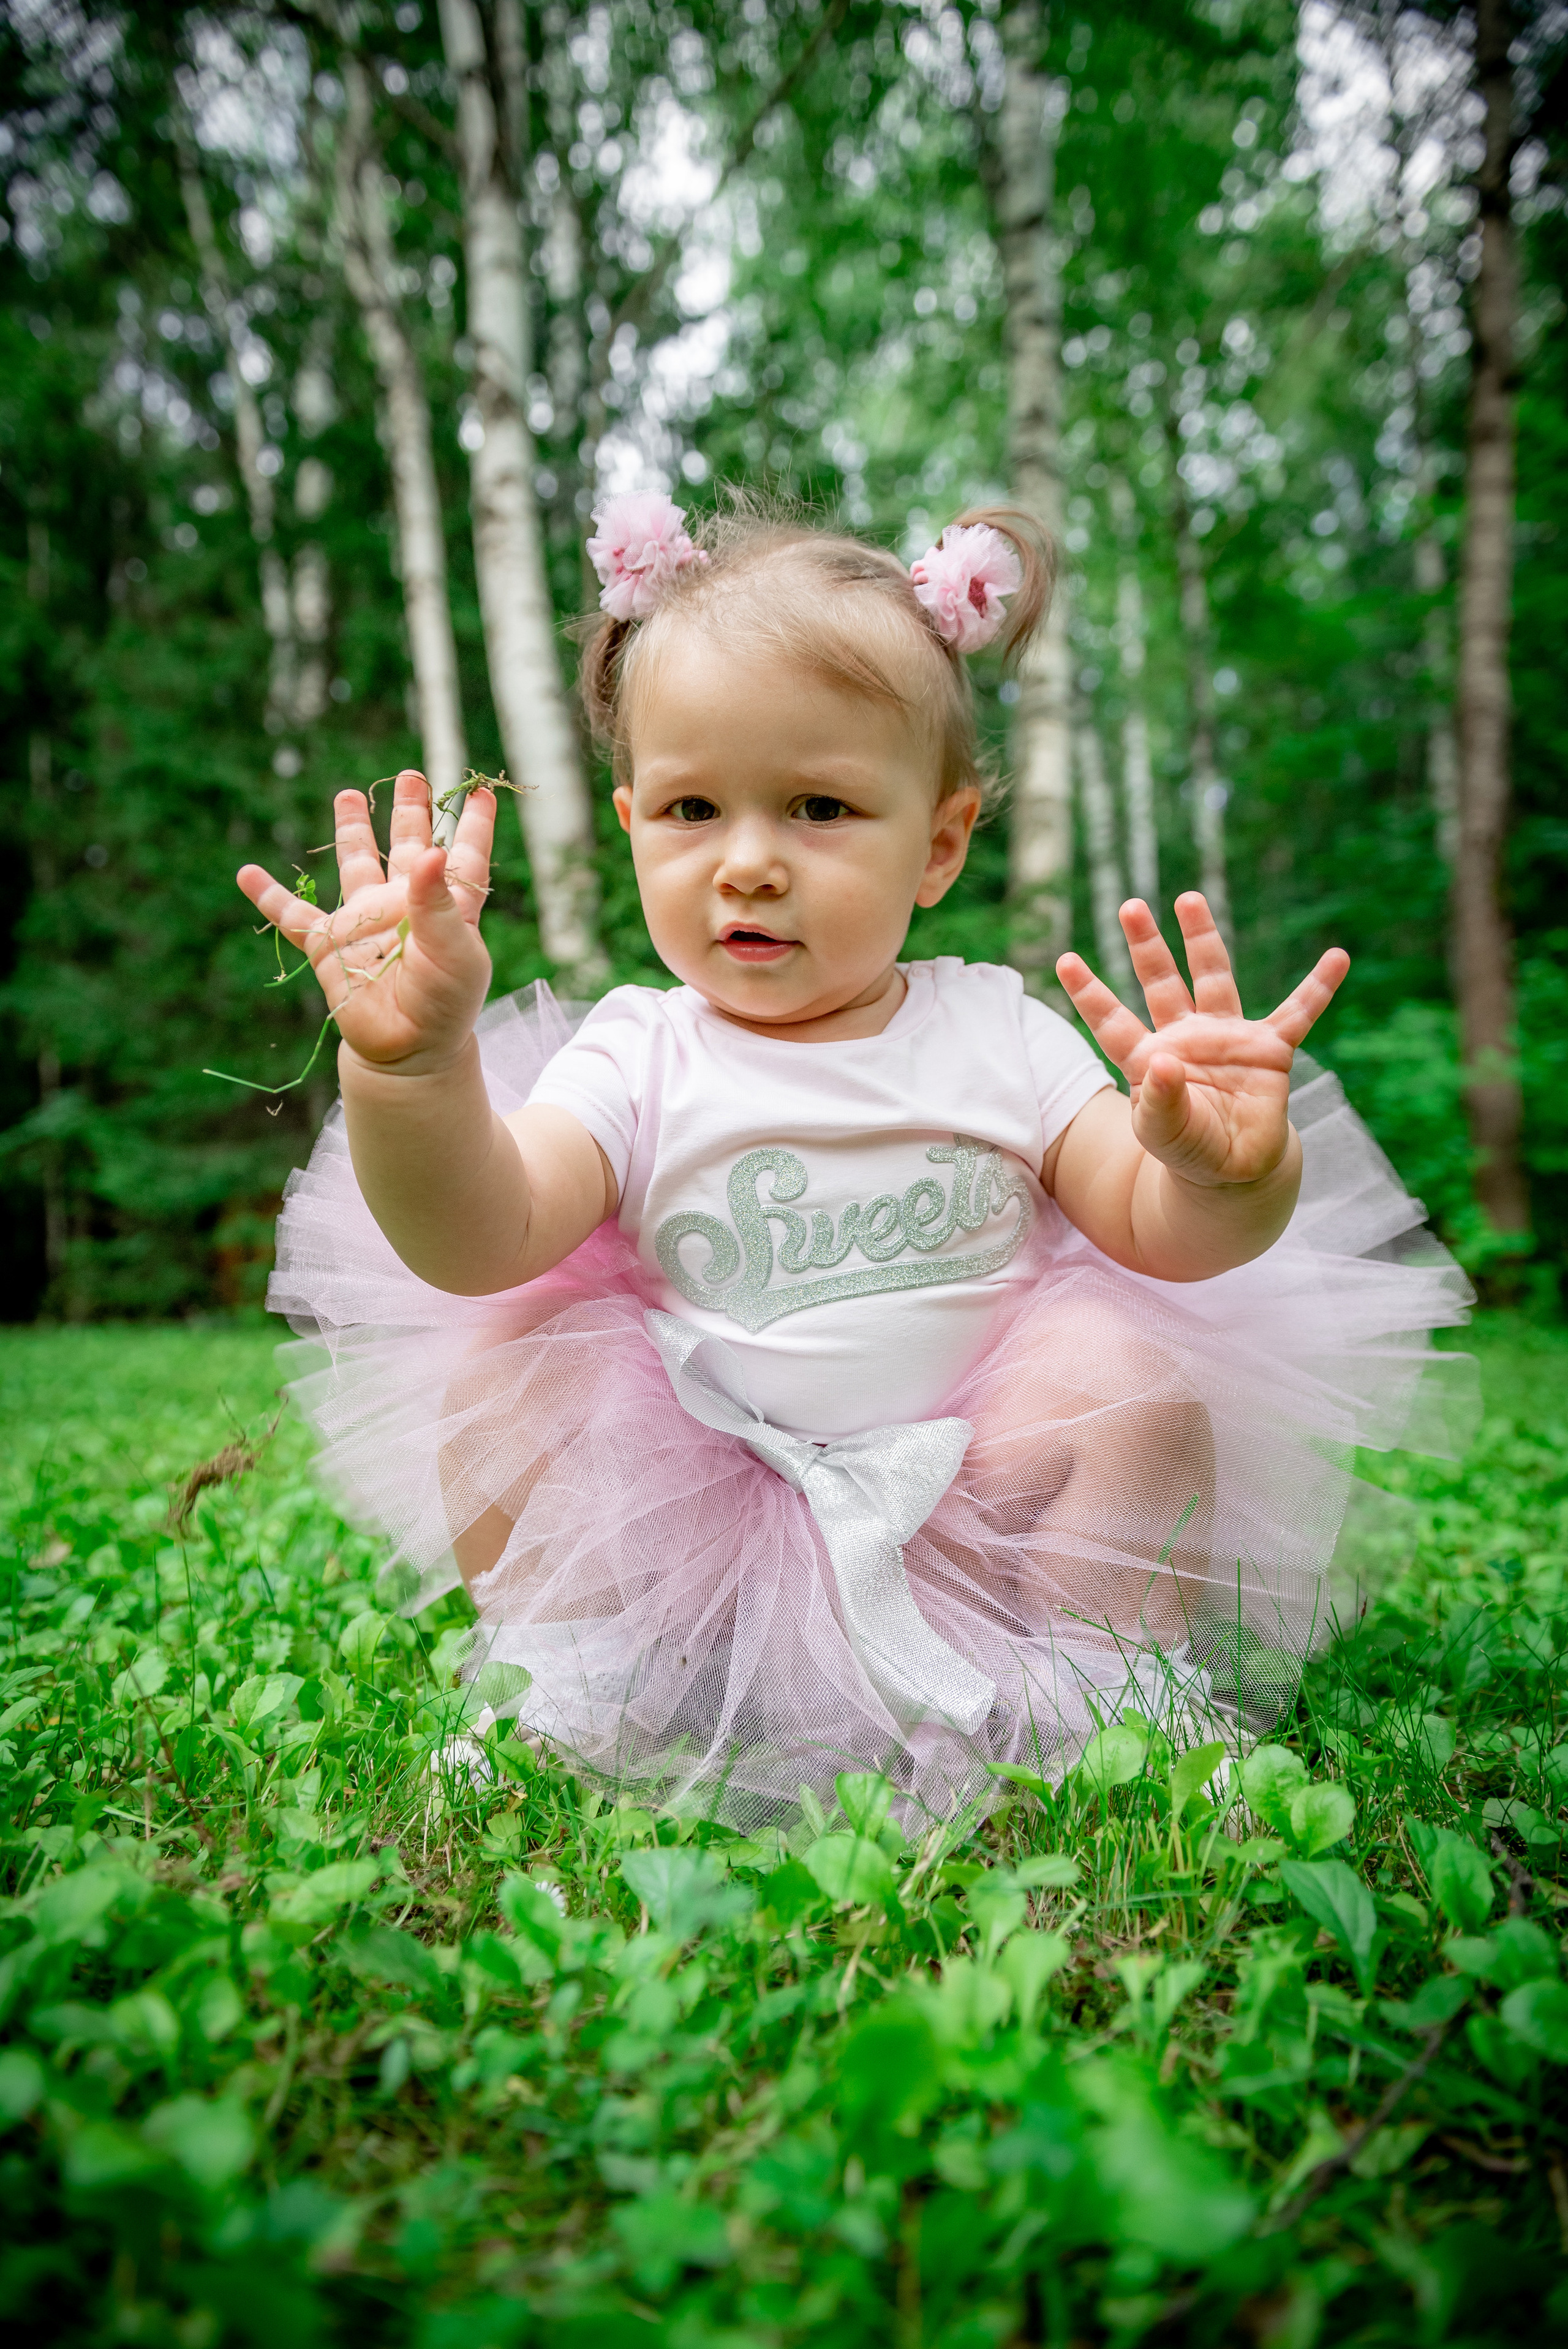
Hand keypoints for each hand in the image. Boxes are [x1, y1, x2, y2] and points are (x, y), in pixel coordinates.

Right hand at [237, 770, 496, 1074]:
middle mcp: (405, 905)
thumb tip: (430, 850)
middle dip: (408, 811)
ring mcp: (366, 922)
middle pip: (407, 846)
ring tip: (346, 794)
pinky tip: (247, 873)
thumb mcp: (456, 952)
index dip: (473, 825)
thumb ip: (438, 904)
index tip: (481, 790)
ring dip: (352, 831)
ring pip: (356, 865)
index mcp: (447, 906)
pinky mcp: (330, 945)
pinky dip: (268, 896)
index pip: (465, 856)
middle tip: (408, 775)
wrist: (409, 1050)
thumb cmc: (445, 1003)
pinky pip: (293, 915)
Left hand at [1056, 894, 1348, 1188]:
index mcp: (1148, 1058)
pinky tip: (1337, 957)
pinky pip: (1298, 1013)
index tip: (1064, 959)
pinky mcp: (1269, 1051)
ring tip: (1188, 897)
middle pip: (1160, 982)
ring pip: (1214, 978)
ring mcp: (1227, 1039)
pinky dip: (1318, 988)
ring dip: (1202, 939)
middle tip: (1129, 906)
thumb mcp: (1163, 1134)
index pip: (1111, 1021)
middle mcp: (1184, 1038)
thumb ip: (1159, 1102)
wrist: (1233, 1171)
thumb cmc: (1189, 1149)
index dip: (1089, 992)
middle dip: (1145, 945)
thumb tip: (1161, 1060)